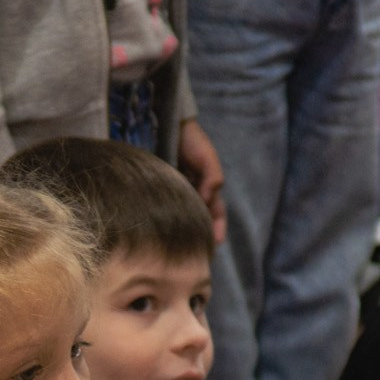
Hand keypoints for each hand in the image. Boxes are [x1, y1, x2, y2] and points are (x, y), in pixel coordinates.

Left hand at [176, 119, 226, 244]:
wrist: (171, 126)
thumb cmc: (193, 142)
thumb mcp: (209, 159)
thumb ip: (212, 179)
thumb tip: (205, 200)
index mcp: (209, 188)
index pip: (217, 213)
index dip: (218, 229)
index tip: (215, 244)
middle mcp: (195, 193)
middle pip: (200, 219)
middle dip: (200, 235)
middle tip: (195, 253)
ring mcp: (179, 192)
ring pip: (184, 216)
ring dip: (183, 230)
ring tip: (177, 246)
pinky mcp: (164, 189)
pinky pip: (168, 207)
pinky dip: (167, 218)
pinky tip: (161, 229)